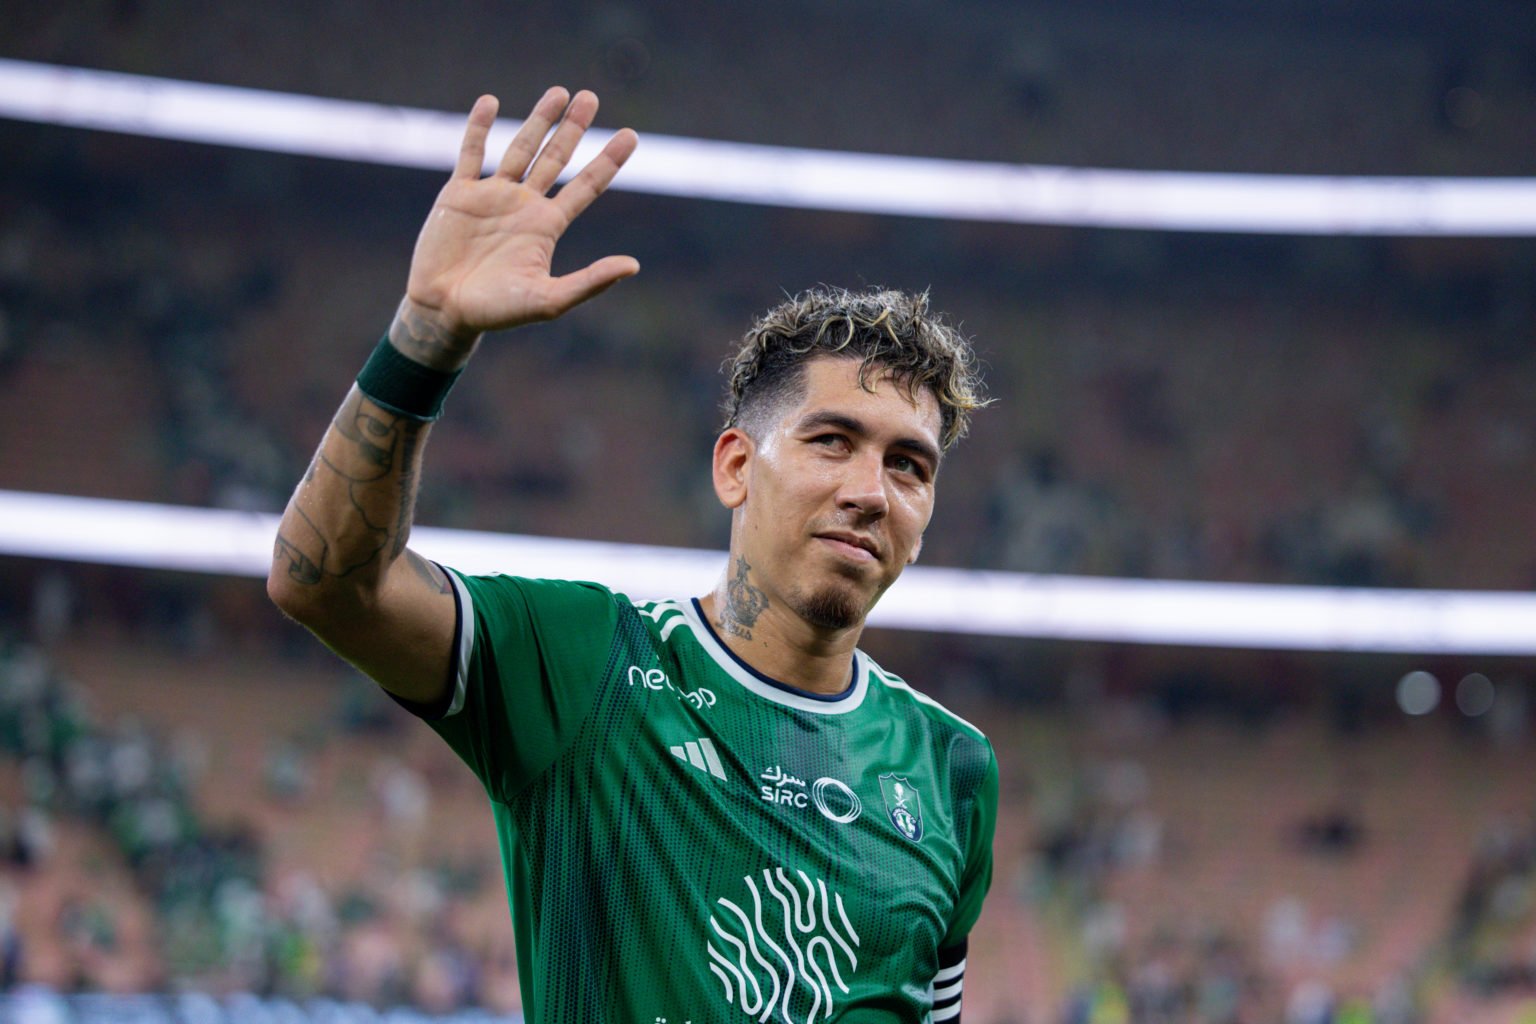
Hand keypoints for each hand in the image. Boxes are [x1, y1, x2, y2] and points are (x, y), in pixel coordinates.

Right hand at [399, 88, 638, 352]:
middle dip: (573, 128)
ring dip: (538, 120)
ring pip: (520, 148)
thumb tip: (634, 265)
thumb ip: (590, 282)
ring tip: (559, 92)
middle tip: (590, 96)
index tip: (630, 136)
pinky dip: (479, 127)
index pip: (586, 186)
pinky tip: (490, 102)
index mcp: (547, 226)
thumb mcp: (549, 300)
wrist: (444, 311)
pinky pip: (471, 153)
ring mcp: (492, 195)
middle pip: (556, 157)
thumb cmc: (498, 312)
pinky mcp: (459, 193)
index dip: (608, 161)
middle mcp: (524, 205)